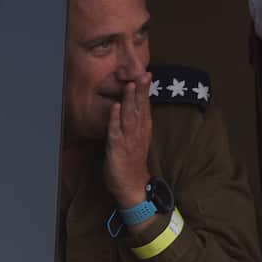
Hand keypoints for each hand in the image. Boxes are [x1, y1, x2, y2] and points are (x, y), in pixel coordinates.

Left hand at [103, 76, 153, 208]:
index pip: (145, 107)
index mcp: (143, 130)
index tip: (147, 75)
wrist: (132, 187)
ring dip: (129, 101)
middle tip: (144, 74)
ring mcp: (128, 140)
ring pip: (129, 117)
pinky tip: (114, 107)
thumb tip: (133, 107)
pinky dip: (115, 119)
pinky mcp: (117, 149)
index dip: (145, 92)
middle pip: (139, 109)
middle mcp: (137, 133)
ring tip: (129, 85)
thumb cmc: (132, 163)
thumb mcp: (137, 140)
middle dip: (141, 91)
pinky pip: (116, 131)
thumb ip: (136, 124)